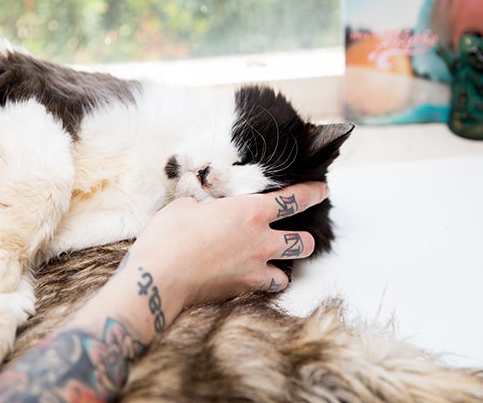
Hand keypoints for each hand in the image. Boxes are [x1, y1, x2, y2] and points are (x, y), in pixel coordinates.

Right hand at [126, 181, 329, 310]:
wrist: (160, 277)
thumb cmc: (170, 236)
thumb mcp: (186, 207)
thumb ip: (205, 207)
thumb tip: (204, 211)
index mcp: (250, 211)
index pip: (293, 199)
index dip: (312, 193)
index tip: (321, 190)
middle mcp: (261, 241)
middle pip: (304, 242)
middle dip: (305, 239)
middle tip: (297, 237)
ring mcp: (255, 269)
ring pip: (289, 272)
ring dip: (284, 266)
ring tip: (272, 263)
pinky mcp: (243, 291)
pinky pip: (265, 289)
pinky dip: (263, 285)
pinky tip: (251, 280)